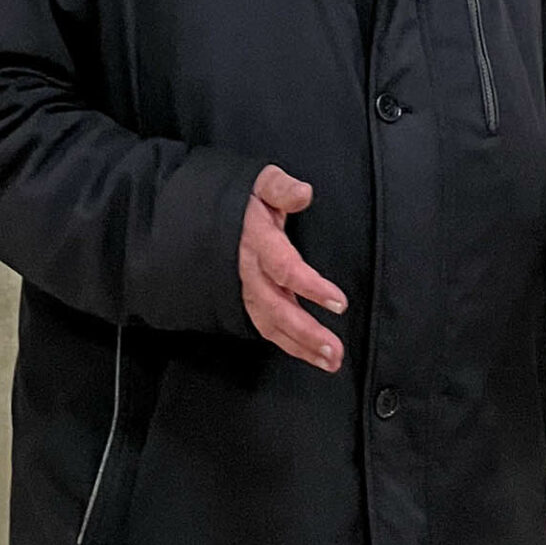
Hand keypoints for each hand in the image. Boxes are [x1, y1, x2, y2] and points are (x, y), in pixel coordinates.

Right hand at [239, 165, 347, 372]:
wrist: (206, 215)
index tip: (339, 303)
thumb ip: (282, 188)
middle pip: (276, 306)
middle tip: (335, 350)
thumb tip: (303, 192)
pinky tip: (310, 355)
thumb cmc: (246, 200)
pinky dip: (288, 344)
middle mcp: (248, 270)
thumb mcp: (262, 183)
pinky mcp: (246, 300)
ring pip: (270, 323)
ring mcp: (245, 289)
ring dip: (300, 346)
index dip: (310, 287)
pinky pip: (265, 327)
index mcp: (256, 240)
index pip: (283, 267)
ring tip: (331, 361)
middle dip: (306, 331)